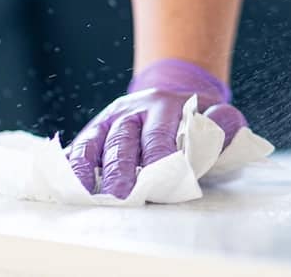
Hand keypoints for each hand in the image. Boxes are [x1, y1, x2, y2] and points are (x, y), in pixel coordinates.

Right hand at [66, 59, 246, 198]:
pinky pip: (79, 147)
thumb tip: (218, 126)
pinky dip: (71, 164)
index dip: (158, 158)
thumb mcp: (217, 113)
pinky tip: (67, 185)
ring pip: (95, 141)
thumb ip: (222, 121)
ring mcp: (110, 119)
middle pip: (123, 139)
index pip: (159, 134)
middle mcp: (133, 109)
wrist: (174, 95)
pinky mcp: (95, 131)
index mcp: (165, 105)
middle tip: (121, 195)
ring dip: (89, 168)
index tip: (159, 181)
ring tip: (86, 194)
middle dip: (121, 168)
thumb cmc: (197, 118)